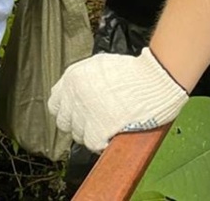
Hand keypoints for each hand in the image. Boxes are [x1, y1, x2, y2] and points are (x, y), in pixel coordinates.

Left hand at [48, 49, 188, 150]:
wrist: (155, 79)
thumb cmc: (134, 72)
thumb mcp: (99, 65)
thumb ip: (83, 80)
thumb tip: (77, 95)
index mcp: (72, 77)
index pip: (55, 103)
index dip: (67, 111)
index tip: (77, 114)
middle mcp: (74, 94)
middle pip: (64, 122)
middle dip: (78, 124)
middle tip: (94, 123)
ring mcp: (85, 112)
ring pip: (78, 135)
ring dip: (91, 134)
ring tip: (108, 127)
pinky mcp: (98, 128)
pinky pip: (92, 144)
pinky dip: (102, 143)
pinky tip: (112, 136)